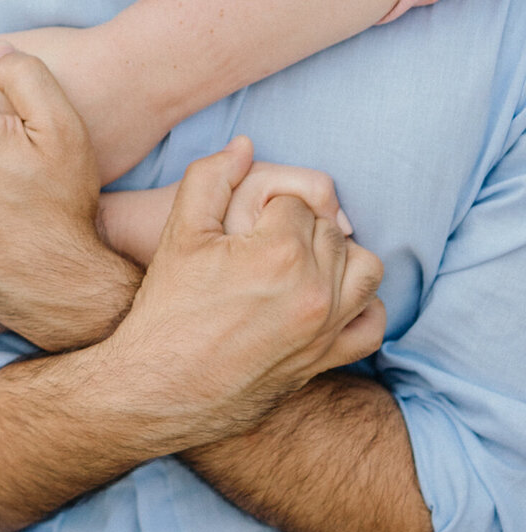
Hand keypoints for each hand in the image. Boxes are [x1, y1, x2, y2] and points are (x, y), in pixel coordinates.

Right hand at [105, 137, 385, 454]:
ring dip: (338, 257)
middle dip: (298, 227)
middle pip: (329, 229)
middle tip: (258, 244)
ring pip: (364, 267)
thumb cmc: (167, 306)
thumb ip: (211, 175)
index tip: (240, 228)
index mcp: (280, 250)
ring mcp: (326, 328)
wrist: (159, 385)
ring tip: (297, 263)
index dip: (265, 207)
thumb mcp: (179, 231)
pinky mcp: (327, 359)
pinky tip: (325, 297)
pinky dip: (359, 304)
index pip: (296, 200)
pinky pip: (372, 322)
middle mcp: (314, 289)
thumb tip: (245, 145)